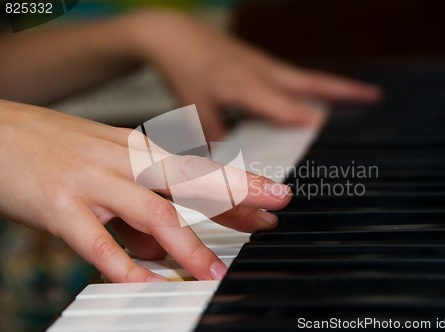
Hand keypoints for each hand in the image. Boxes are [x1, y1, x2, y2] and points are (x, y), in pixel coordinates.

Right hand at [0, 100, 290, 281]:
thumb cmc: (58, 151)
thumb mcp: (109, 171)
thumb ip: (140, 211)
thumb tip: (168, 249)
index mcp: (139, 151)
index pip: (200, 169)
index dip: (239, 185)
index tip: (274, 199)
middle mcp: (124, 161)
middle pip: (190, 180)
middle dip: (235, 196)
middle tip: (271, 214)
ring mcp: (94, 180)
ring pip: (151, 211)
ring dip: (187, 244)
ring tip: (214, 272)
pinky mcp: (60, 204)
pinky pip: (98, 241)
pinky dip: (124, 264)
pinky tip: (146, 281)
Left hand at [130, 10, 381, 139]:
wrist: (176, 35)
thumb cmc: (186, 72)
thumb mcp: (196, 112)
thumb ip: (217, 140)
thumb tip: (232, 163)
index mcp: (247, 87)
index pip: (285, 107)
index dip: (306, 120)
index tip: (327, 132)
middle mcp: (263, 73)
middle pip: (312, 82)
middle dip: (344, 91)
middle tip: (375, 96)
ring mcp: (264, 65)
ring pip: (307, 77)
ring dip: (335, 86)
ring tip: (363, 94)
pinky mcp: (262, 63)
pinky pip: (294, 75)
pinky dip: (312, 85)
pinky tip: (317, 94)